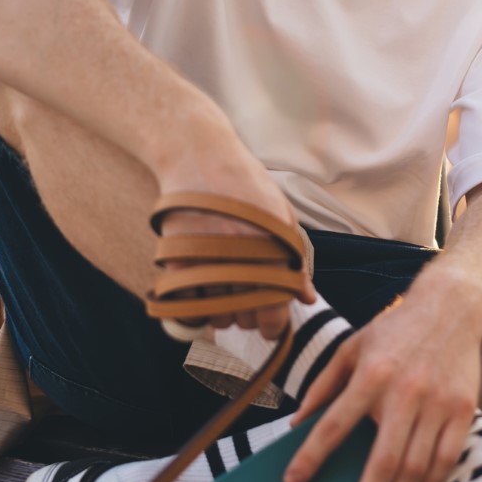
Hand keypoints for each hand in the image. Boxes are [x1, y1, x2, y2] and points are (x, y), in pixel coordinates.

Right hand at [154, 132, 313, 338]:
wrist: (198, 156)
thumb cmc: (246, 186)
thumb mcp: (281, 216)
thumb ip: (295, 260)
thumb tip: (307, 299)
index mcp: (271, 249)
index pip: (273, 312)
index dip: (272, 325)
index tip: (269, 323)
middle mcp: (239, 258)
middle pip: (244, 318)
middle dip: (249, 316)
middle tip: (247, 299)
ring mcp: (205, 260)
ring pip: (216, 315)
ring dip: (222, 312)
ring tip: (225, 290)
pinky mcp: (175, 259)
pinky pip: (186, 307)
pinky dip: (195, 308)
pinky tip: (202, 292)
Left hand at [285, 285, 481, 481]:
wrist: (452, 305)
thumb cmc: (396, 329)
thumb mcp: (352, 346)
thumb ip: (323, 384)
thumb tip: (297, 423)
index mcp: (371, 373)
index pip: (334, 425)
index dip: (310, 459)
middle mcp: (405, 391)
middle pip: (383, 461)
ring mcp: (438, 402)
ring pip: (416, 467)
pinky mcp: (463, 409)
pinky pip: (446, 459)